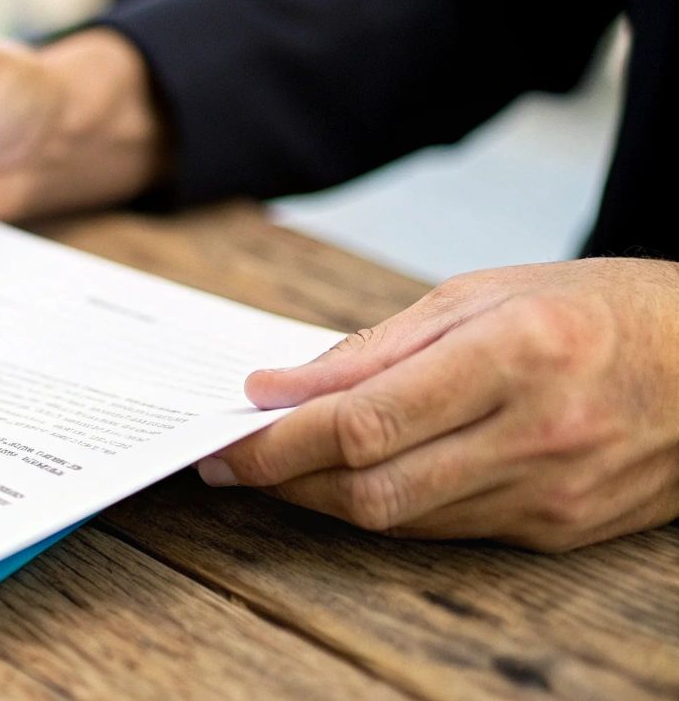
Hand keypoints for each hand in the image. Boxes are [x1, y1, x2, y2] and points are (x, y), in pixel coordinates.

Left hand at [201, 259, 678, 550]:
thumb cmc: (598, 309)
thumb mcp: (482, 295)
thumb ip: (375, 347)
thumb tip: (281, 387)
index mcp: (512, 355)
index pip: (364, 422)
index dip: (282, 440)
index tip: (226, 436)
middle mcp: (535, 433)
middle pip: (373, 486)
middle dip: (285, 479)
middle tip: (230, 462)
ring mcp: (552, 492)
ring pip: (403, 519)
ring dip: (326, 499)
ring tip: (279, 467)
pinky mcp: (559, 529)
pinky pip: (445, 529)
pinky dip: (387, 507)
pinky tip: (352, 480)